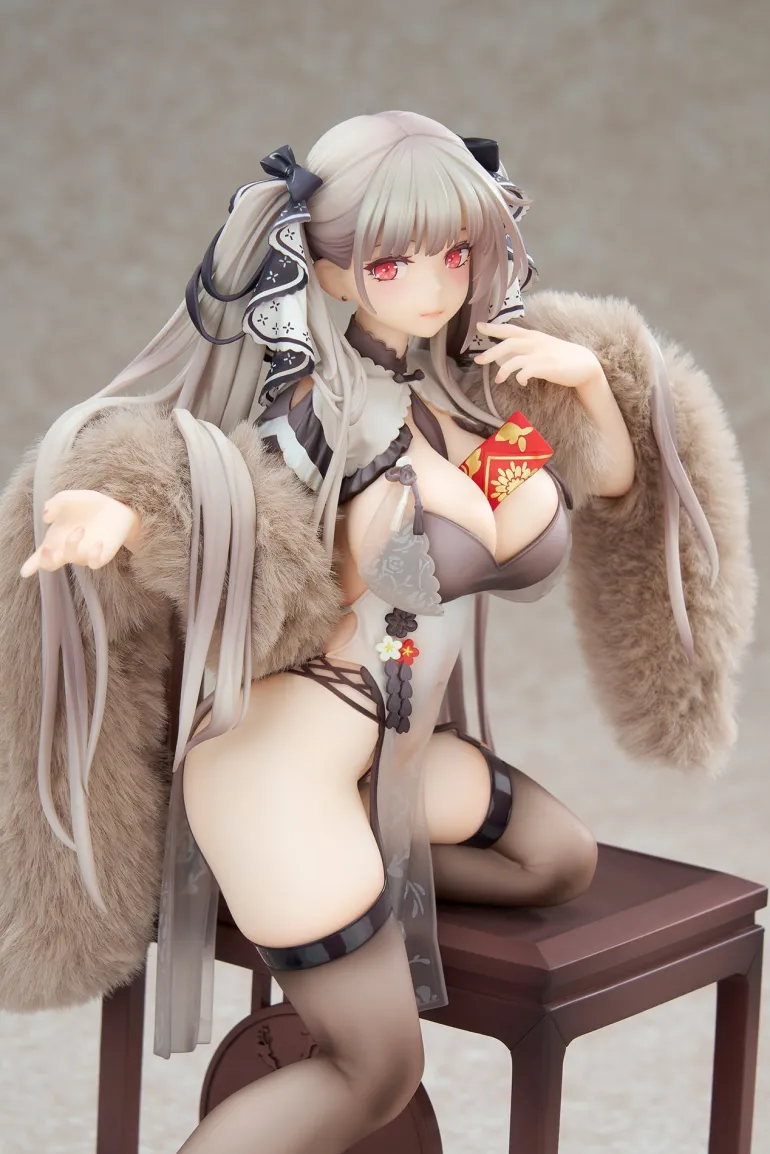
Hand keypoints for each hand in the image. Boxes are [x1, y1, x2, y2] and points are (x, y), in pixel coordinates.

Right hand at [20, 490, 140, 577]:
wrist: (115, 508)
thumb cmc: (88, 505)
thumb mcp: (69, 498)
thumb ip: (56, 503)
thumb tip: (46, 518)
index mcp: (55, 538)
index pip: (39, 555)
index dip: (31, 565)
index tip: (24, 572)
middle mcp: (66, 549)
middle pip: (50, 564)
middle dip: (46, 560)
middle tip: (49, 548)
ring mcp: (83, 555)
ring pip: (72, 558)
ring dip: (72, 544)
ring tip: (81, 528)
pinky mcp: (100, 557)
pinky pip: (94, 563)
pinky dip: (93, 554)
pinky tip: (98, 542)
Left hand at [474, 322, 604, 388]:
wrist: (584, 364)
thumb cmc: (560, 356)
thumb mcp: (541, 347)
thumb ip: (523, 349)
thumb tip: (502, 357)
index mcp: (533, 336)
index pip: (510, 329)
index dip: (493, 327)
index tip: (478, 326)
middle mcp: (534, 343)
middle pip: (508, 343)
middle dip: (491, 351)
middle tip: (477, 360)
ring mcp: (540, 354)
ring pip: (514, 359)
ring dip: (503, 370)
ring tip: (498, 380)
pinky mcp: (546, 367)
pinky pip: (525, 372)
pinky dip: (519, 377)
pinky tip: (521, 382)